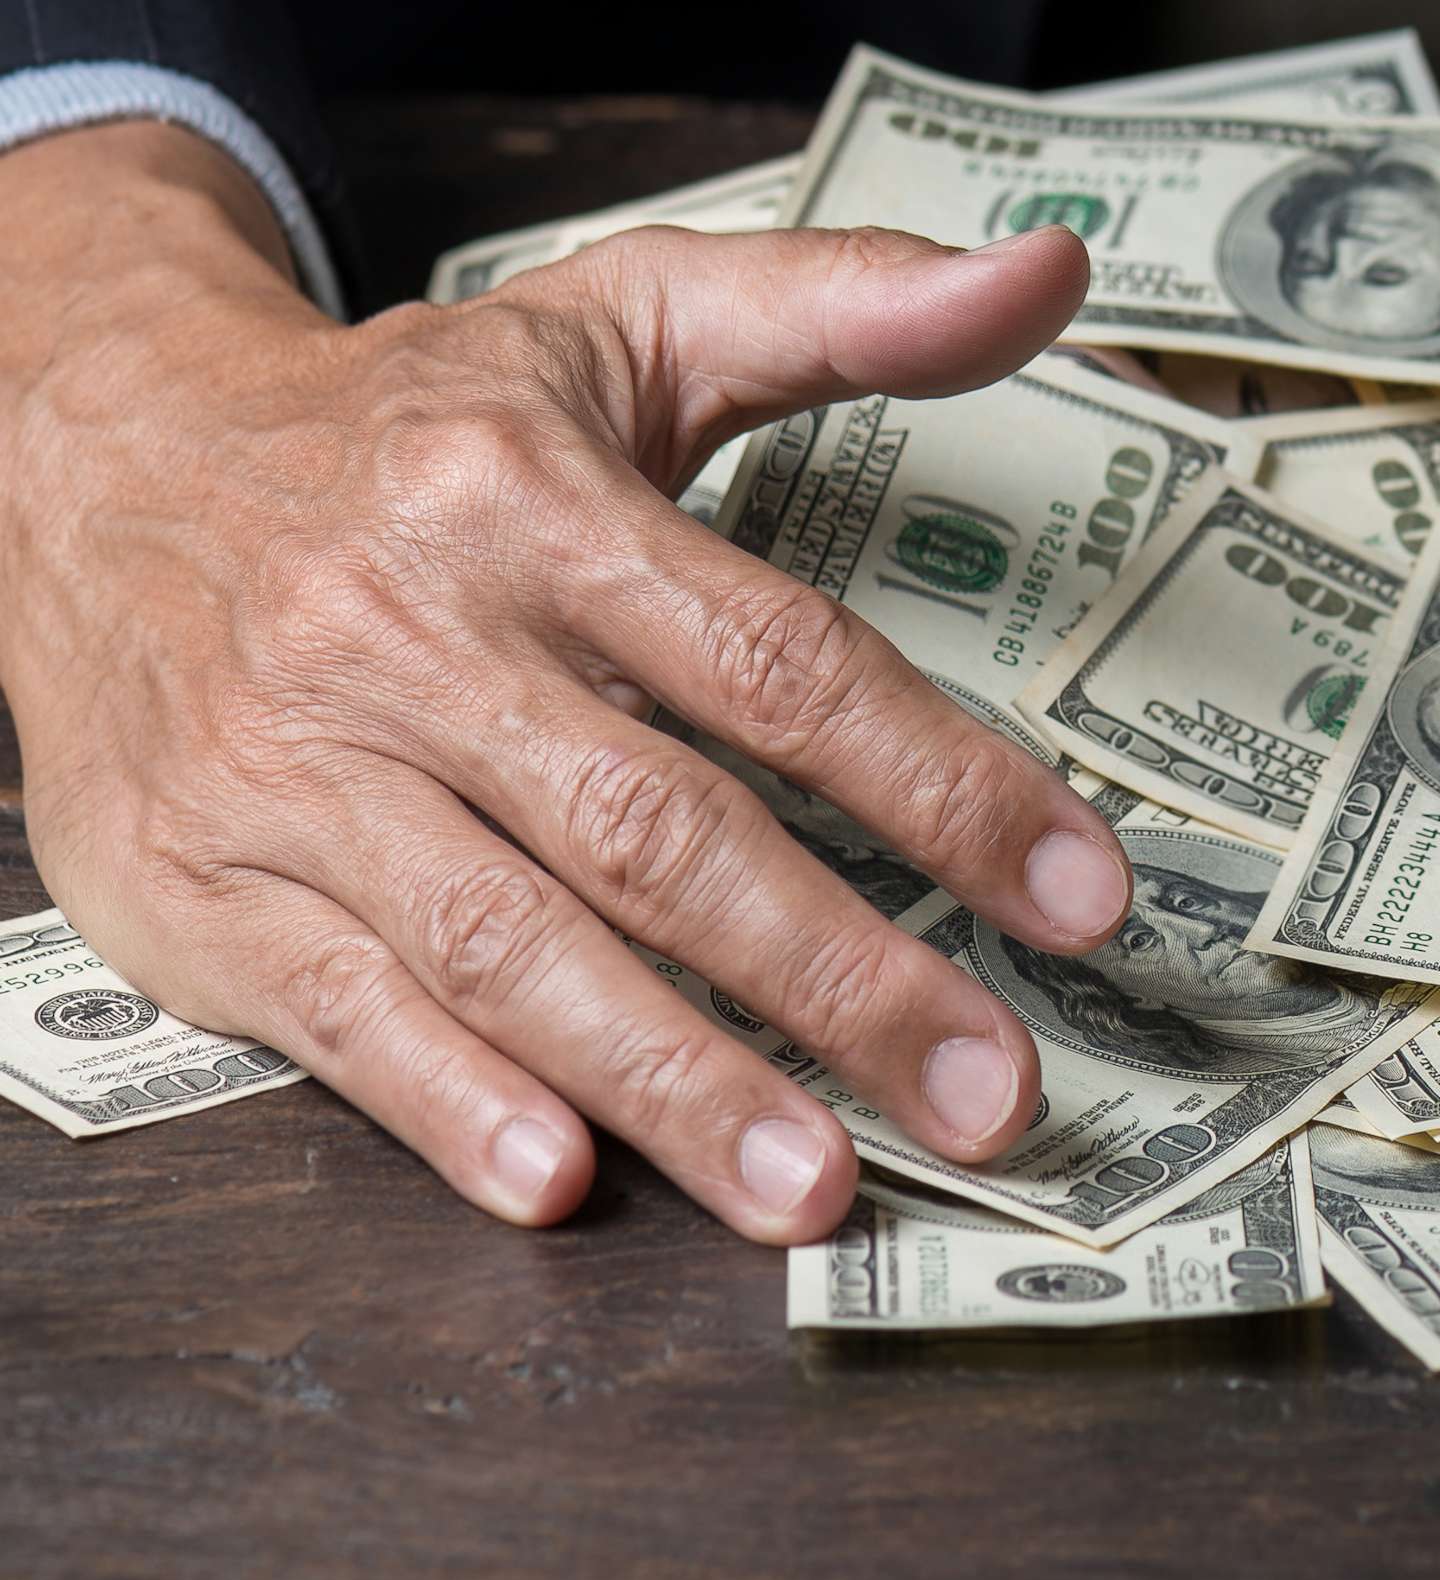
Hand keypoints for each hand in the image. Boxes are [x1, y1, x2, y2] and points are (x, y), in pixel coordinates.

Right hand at [0, 123, 1133, 1242]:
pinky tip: (559, 1180)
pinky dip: (447, 1101)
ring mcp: (295, 772)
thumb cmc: (412, 428)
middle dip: (839, 978)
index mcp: (531, 501)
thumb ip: (842, 307)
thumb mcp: (618, 324)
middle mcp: (408, 637)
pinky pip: (338, 1009)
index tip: (1080, 895)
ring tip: (815, 1188)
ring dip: (673, 1080)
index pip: (778, 664)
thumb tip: (1048, 271)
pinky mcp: (201, 884)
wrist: (85, 450)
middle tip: (987, 1093)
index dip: (941, 786)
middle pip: (658, 831)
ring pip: (507, 944)